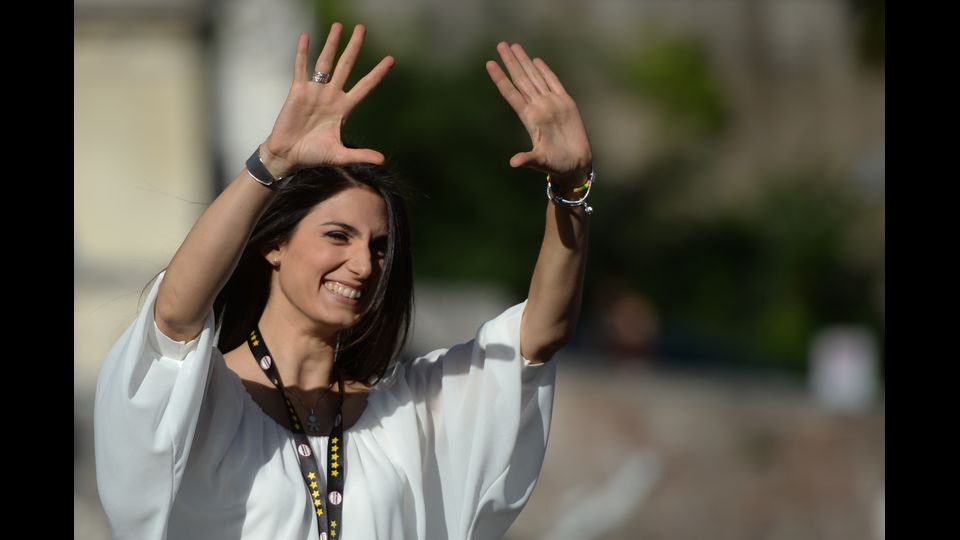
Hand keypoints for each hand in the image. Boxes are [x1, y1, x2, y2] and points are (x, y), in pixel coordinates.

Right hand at [261, 23, 394, 176]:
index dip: (378, 73)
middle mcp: (332, 96)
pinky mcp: (298, 91)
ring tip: (339, 26)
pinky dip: (303, 53)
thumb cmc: (313, 156)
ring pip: (326, 62)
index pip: (365, 87)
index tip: (391, 59)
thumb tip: (382, 160)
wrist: (288, 156)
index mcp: (344, 109)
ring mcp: (315, 91)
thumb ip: (360, 155)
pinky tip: (306, 37)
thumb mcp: (340, 156)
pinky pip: (301, 68)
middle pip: (347, 66)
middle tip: (362, 28)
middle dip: (354, 47)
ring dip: (332, 44)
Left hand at [486, 42, 592, 184]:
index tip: (489, 64)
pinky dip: (545, 71)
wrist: (575, 165)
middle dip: (510, 62)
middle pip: (521, 79)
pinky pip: (554, 82)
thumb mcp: (540, 162)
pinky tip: (536, 60)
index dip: (500, 78)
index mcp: (529, 118)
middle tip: (500, 45)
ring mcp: (551, 104)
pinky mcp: (566, 103)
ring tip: (514, 46)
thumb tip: (514, 163)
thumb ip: (528, 159)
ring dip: (524, 62)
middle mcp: (537, 107)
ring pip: (535, 77)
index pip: (511, 93)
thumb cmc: (556, 165)